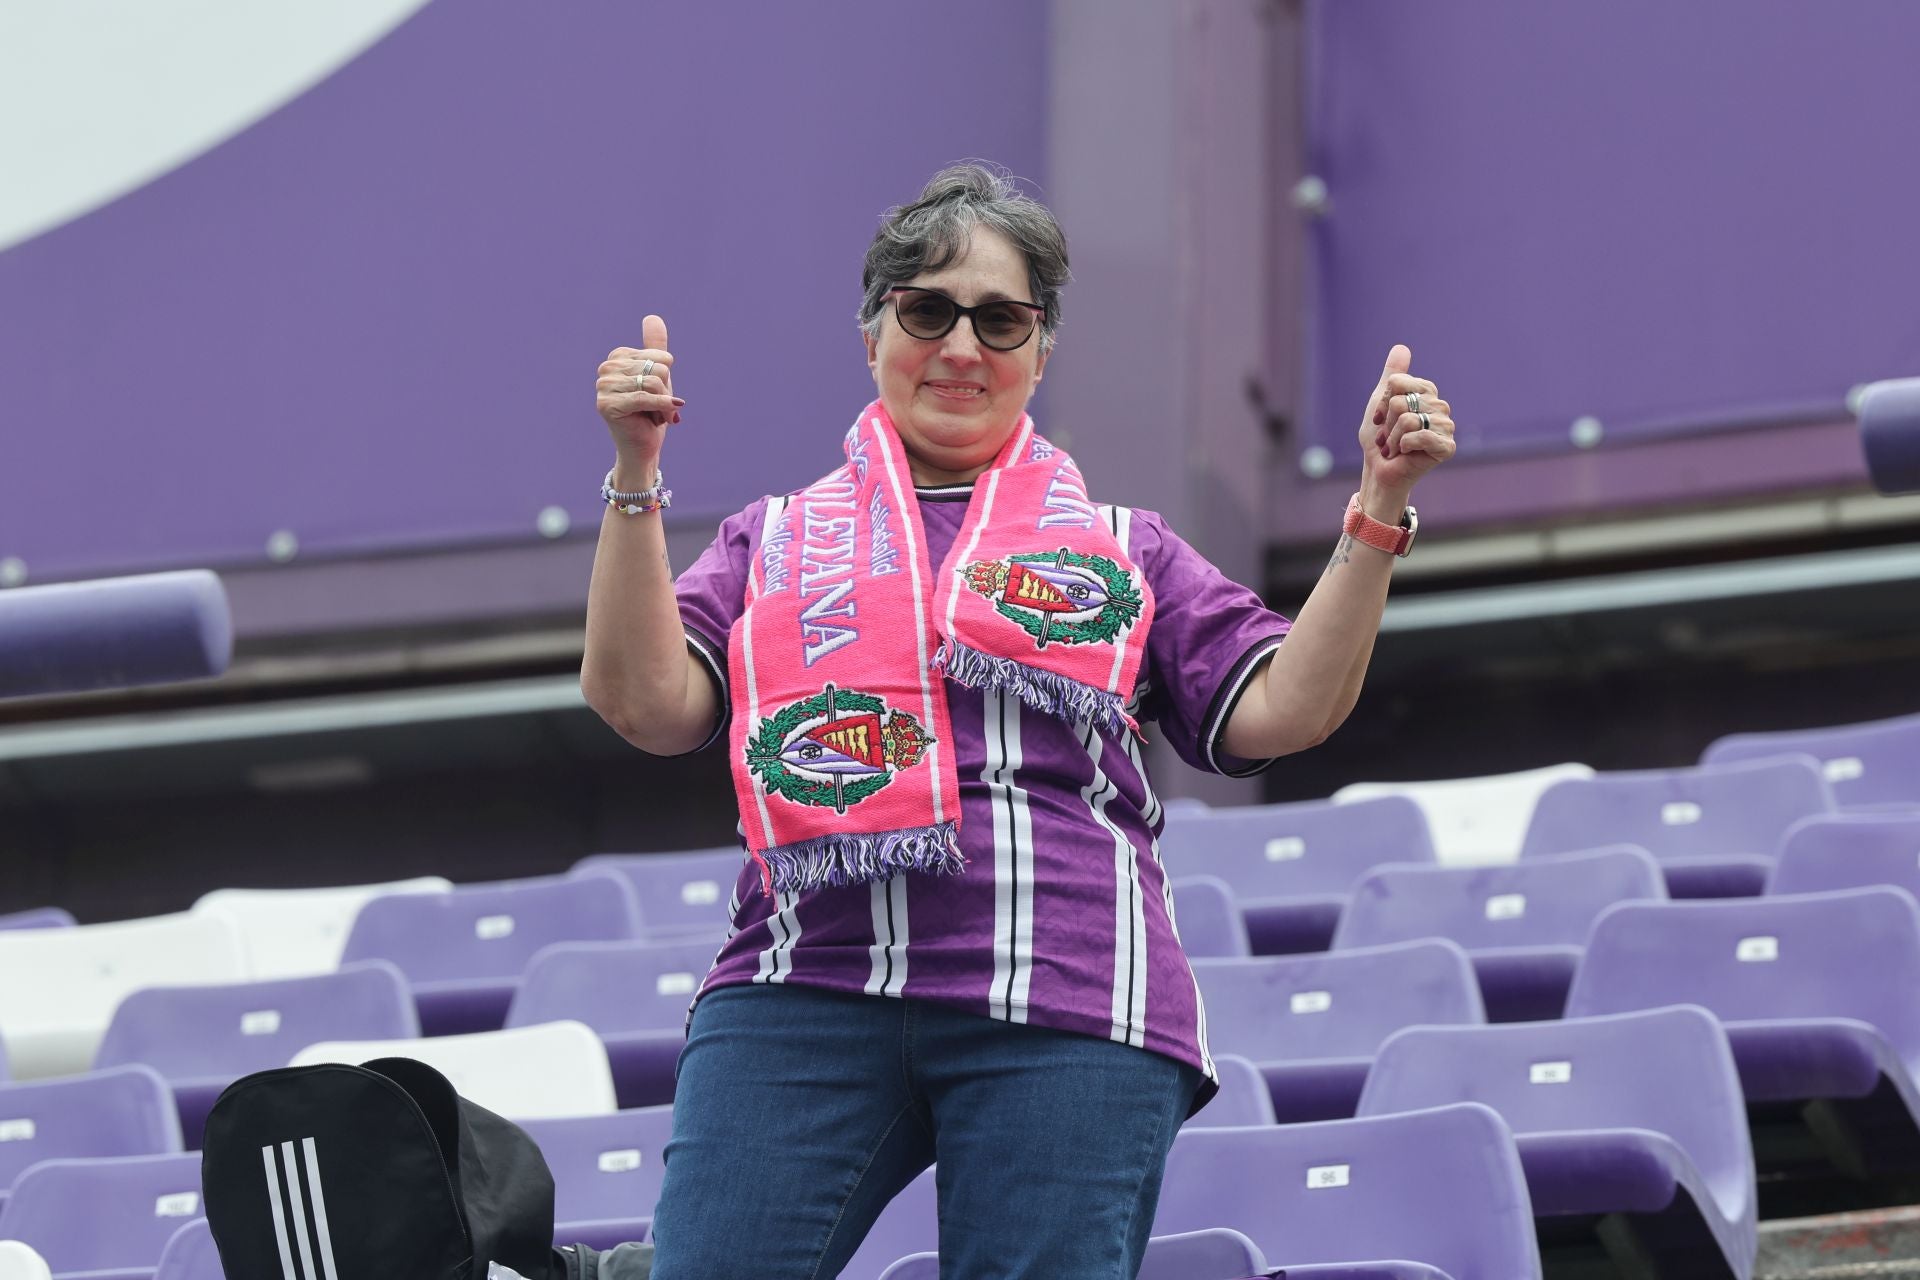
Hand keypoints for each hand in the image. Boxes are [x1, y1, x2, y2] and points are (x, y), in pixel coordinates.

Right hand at [596, 313, 685, 466]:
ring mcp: (603, 386)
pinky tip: (669, 417)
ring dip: (664, 404)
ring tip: (656, 416)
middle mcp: (606, 368)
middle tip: (657, 409)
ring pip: (654, 383)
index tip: (657, 395)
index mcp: (618, 358)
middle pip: (657, 369)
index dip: (667, 380)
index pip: (659, 358)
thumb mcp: (658, 377)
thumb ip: (654, 348)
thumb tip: (652, 317)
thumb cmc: (651, 413)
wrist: (643, 448)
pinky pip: (646, 397)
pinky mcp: (607, 405)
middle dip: (666, 393)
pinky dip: (663, 408)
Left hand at [1359, 344, 1455, 500]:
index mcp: (1427, 393)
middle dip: (1387, 423)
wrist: (1378, 470)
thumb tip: (1401, 347)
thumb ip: (1392, 376)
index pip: (1398, 383)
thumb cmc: (1379, 439)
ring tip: (1396, 447)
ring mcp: (1446, 427)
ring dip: (1392, 438)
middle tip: (1389, 437)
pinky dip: (1403, 447)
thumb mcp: (1380, 402)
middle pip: (1401, 402)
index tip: (1381, 418)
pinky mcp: (1447, 447)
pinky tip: (1406, 454)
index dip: (1383, 403)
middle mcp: (1440, 406)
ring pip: (1407, 420)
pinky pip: (1417, 436)